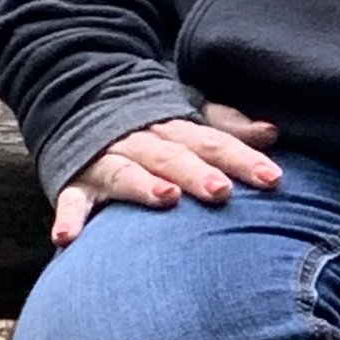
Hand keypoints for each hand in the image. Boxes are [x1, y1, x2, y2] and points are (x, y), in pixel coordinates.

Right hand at [51, 104, 281, 247]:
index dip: (243, 159)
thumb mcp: (190, 119)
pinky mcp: (75, 182)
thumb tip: (272, 133)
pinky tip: (67, 238)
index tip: (272, 178)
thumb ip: (228, 129)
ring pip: (126, 171)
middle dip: (197, 173)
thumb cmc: (153, 127)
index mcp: (175, 128)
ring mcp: (106, 160)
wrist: (80, 100)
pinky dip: (68, 218)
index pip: (213, 142)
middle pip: (173, 156)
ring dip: (143, 185)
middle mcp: (141, 141)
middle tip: (222, 191)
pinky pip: (70, 200)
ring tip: (165, 198)